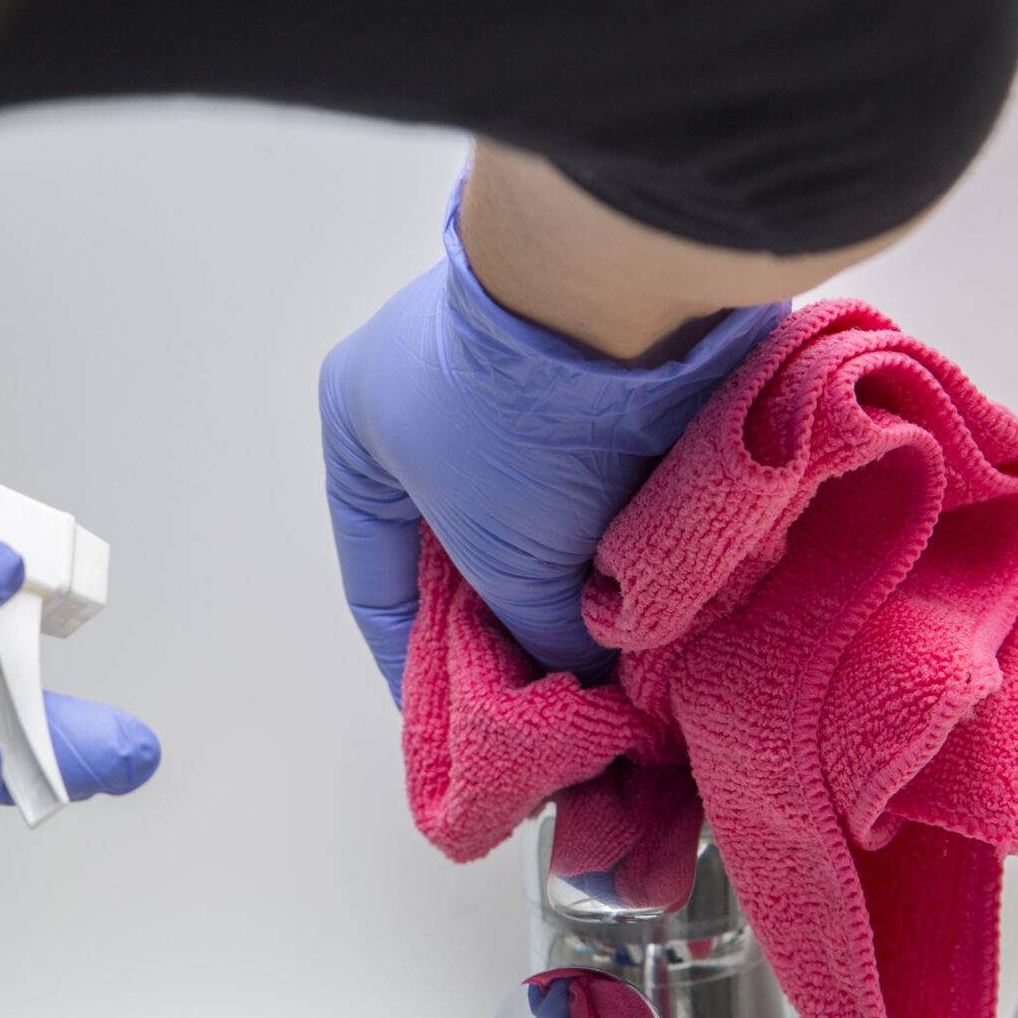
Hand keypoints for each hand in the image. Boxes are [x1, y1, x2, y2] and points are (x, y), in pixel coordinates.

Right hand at [319, 181, 783, 699]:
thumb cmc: (514, 412)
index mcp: (360, 420)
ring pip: (545, 512)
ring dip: (578, 576)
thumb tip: (584, 674)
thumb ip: (533, 630)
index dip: (420, 664)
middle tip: (554, 702)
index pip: (381, 577)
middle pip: (469, 546)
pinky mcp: (605, 365)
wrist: (625, 292)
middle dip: (514, 623)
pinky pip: (610, 474)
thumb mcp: (502, 555)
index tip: (460, 726)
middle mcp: (431, 390)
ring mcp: (523, 373)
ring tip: (616, 656)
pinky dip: (628, 530)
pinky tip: (657, 591)